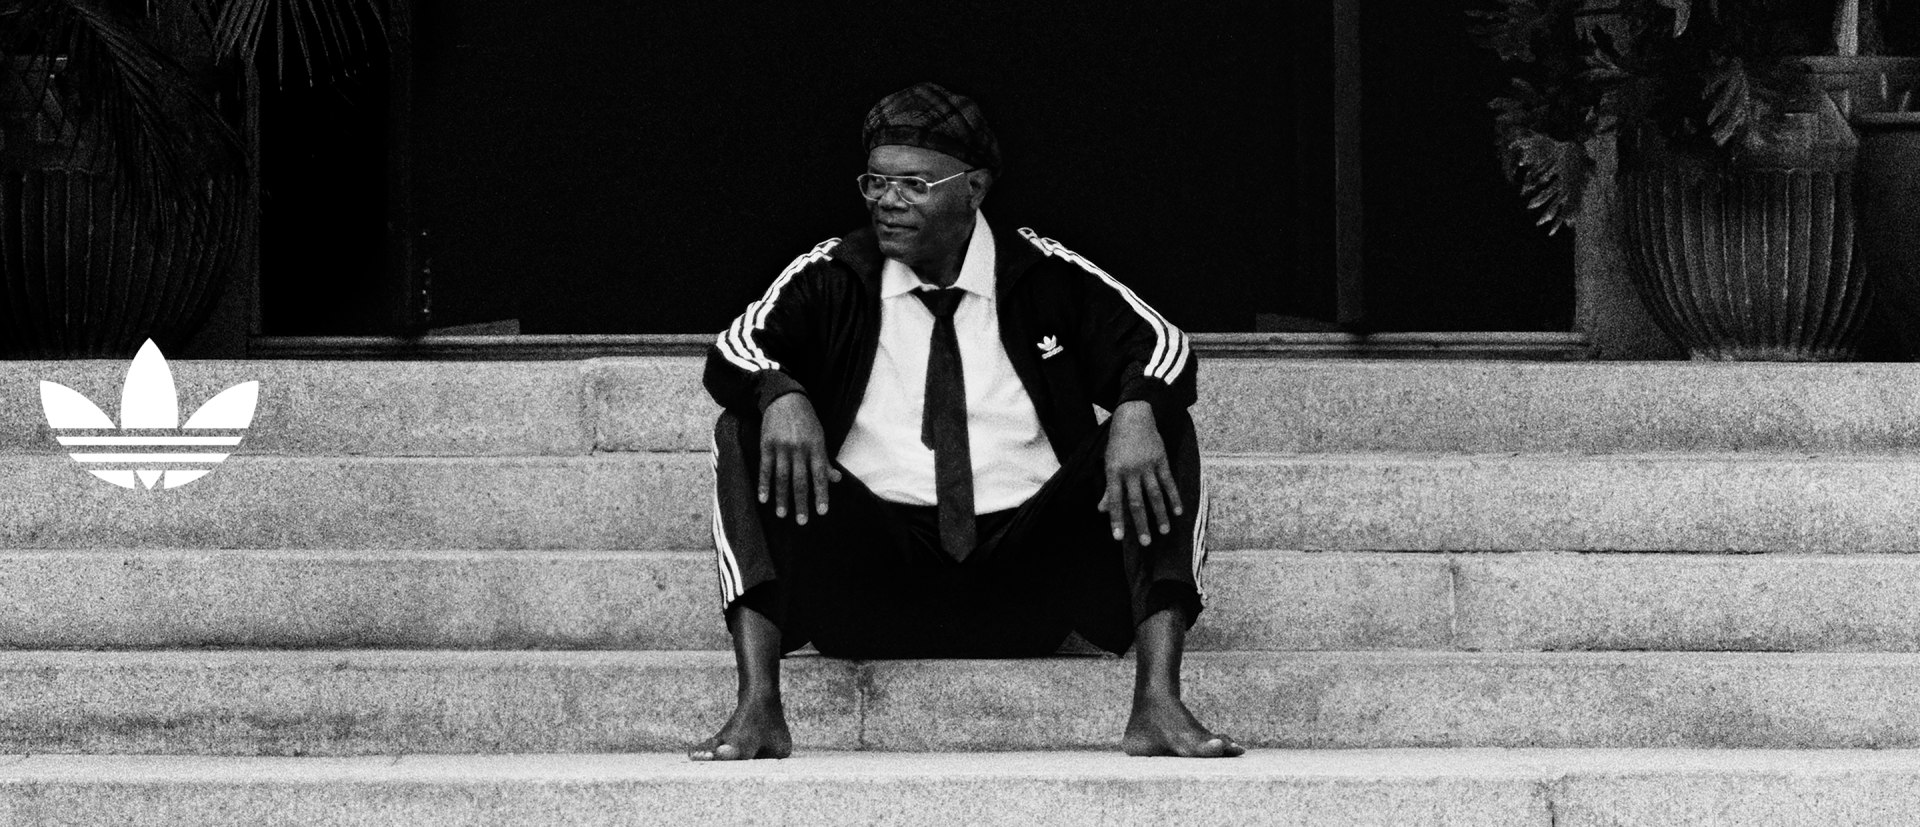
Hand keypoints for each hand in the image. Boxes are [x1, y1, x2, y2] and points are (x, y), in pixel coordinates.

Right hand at [758, 393, 840, 524]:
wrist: (784, 398)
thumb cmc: (806, 420)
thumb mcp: (820, 437)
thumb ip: (825, 460)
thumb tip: (837, 480)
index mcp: (816, 447)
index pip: (820, 475)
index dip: (821, 494)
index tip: (822, 512)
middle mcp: (799, 448)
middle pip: (800, 480)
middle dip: (801, 502)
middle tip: (802, 521)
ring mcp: (781, 447)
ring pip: (782, 477)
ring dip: (782, 497)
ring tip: (782, 515)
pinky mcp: (766, 444)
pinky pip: (765, 468)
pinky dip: (764, 484)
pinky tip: (763, 499)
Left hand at [1097, 401, 1182, 545]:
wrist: (1134, 416)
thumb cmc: (1117, 443)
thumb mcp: (1108, 463)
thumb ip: (1108, 488)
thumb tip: (1102, 510)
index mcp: (1114, 472)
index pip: (1114, 500)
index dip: (1116, 520)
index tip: (1118, 538)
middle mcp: (1130, 470)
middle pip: (1136, 502)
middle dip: (1141, 524)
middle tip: (1145, 542)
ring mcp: (1147, 465)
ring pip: (1154, 495)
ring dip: (1160, 514)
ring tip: (1164, 531)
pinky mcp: (1161, 460)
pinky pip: (1168, 482)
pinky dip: (1174, 497)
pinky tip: (1178, 511)